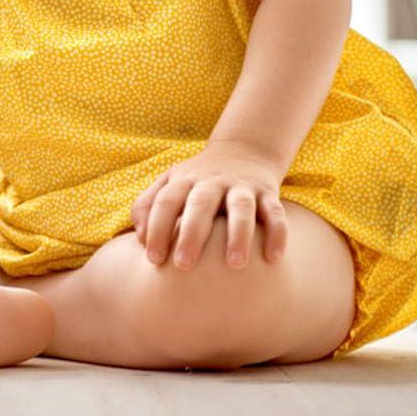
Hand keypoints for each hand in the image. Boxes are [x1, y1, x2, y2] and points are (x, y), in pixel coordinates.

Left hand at [131, 141, 287, 269]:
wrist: (242, 150)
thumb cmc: (197, 181)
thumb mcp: (170, 183)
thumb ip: (148, 206)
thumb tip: (139, 239)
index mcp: (183, 180)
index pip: (166, 202)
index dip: (157, 229)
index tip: (153, 260)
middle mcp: (211, 181)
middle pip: (199, 205)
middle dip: (190, 234)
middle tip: (183, 265)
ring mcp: (241, 186)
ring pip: (241, 208)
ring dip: (238, 234)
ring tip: (234, 264)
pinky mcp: (268, 193)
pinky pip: (275, 212)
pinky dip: (277, 233)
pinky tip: (272, 258)